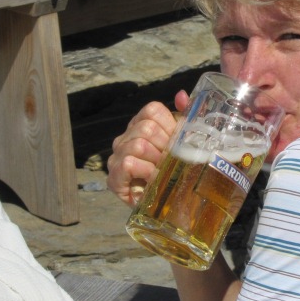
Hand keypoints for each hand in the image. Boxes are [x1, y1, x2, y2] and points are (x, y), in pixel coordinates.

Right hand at [106, 91, 189, 205]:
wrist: (169, 205)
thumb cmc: (177, 171)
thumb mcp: (186, 143)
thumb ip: (185, 117)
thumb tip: (181, 95)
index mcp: (142, 124)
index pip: (152, 110)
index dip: (169, 126)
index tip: (176, 142)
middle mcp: (126, 137)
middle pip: (147, 128)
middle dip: (165, 147)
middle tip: (171, 161)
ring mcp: (117, 156)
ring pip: (138, 145)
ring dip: (156, 161)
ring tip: (162, 172)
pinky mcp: (114, 176)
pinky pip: (128, 163)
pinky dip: (145, 171)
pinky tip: (152, 180)